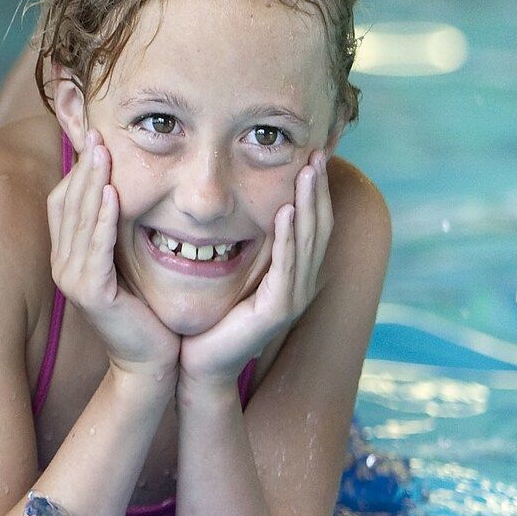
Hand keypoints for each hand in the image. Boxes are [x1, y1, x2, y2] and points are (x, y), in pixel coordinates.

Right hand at [47, 131, 177, 381]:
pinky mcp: (90, 293)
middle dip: (83, 167)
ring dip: (91, 183)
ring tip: (103, 153)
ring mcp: (72, 279)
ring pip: (79, 220)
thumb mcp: (125, 262)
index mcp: (67, 255)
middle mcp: (62, 265)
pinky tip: (112, 194)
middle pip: (66, 203)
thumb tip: (121, 188)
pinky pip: (94, 247)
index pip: (64, 201)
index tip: (94, 137)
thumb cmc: (145, 310)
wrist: (151, 361)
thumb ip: (115, 231)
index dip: (77, 169)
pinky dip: (101, 218)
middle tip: (97, 134)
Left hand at [181, 153, 332, 385]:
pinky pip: (287, 267)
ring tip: (308, 173)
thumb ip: (241, 243)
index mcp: (291, 273)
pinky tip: (288, 212)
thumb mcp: (228, 270)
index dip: (314, 191)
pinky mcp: (277, 311)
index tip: (313, 155)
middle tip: (319, 153)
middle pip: (318, 227)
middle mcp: (299, 283)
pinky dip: (289, 239)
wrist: (197, 363)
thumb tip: (238, 204)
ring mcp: (292, 298)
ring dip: (309, 205)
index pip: (310, 224)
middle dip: (318, 189)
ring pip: (308, 243)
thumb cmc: (208, 316)